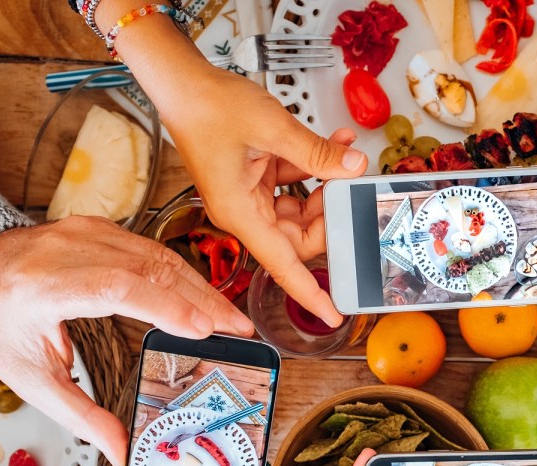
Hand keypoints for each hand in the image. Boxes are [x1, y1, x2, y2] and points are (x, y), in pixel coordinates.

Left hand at [0, 216, 253, 465]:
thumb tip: (122, 452)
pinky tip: (204, 298)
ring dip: (201, 289)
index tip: (204, 329)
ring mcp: (85, 232)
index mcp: (44, 287)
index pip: (116, 287)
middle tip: (238, 332)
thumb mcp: (29, 377)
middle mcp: (66, 251)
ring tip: (230, 320)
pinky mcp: (99, 228)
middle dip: (202, 301)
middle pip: (150, 269)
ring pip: (158, 256)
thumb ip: (80, 415)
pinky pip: (152, 249)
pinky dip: (184, 277)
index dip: (167, 307)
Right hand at [161, 67, 364, 327]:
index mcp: (240, 214)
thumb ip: (318, 154)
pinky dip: (314, 168)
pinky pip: (293, 186)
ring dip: (326, 184)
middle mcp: (243, 212)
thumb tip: (353, 167)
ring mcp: (249, 196)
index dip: (311, 294)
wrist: (183, 81)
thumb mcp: (273, 129)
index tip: (334, 314)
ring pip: (300, 211)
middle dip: (329, 214)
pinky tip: (334, 143)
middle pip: (299, 237)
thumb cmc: (209, 106)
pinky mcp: (254, 179)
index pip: (283, 267)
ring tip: (343, 151)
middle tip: (350, 186)